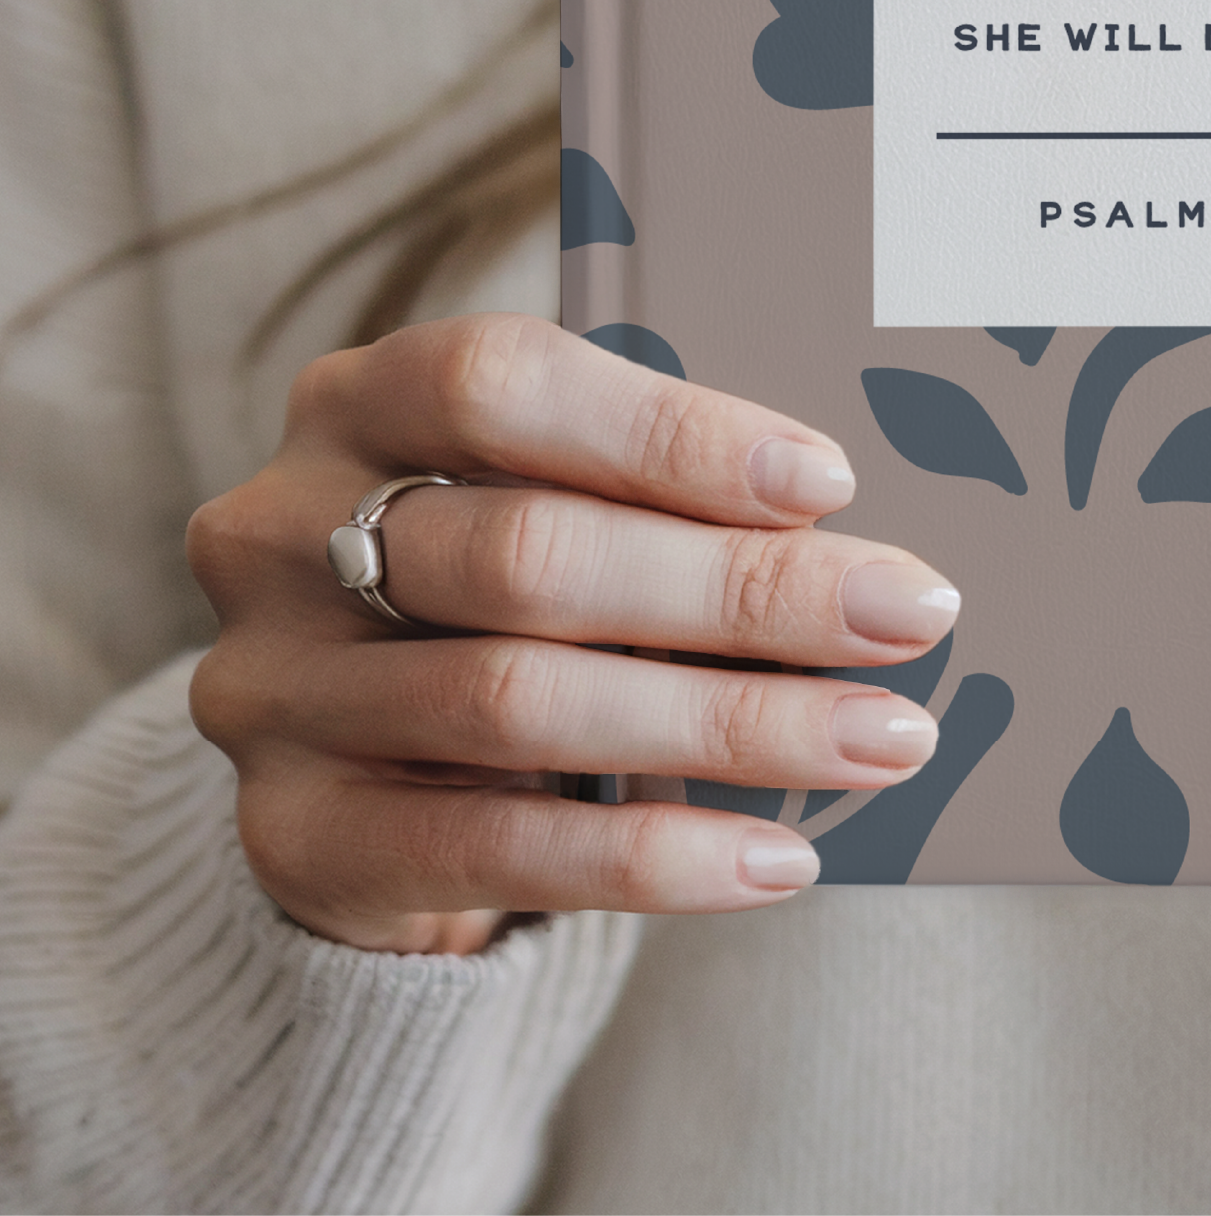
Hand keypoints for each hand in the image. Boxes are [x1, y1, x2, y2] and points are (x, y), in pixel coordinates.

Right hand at [186, 314, 959, 954]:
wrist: (368, 759)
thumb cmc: (513, 581)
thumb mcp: (555, 494)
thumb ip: (656, 488)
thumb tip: (861, 531)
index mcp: (359, 401)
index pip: (504, 384)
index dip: (671, 433)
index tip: (830, 481)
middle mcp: (281, 534)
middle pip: (531, 554)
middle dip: (744, 589)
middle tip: (907, 614)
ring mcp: (271, 691)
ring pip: (522, 701)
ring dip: (732, 722)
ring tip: (884, 739)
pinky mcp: (294, 838)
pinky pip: (495, 853)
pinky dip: (656, 857)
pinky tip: (781, 857)